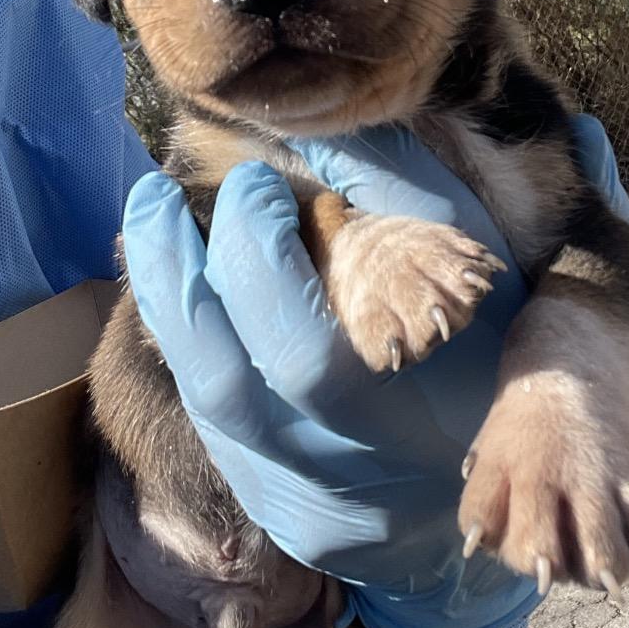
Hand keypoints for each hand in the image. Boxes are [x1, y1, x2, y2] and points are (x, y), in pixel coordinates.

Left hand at [122, 117, 628, 627]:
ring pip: (203, 403)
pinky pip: (206, 416)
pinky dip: (188, 338)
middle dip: (177, 274)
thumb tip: (303, 130)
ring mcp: (297, 489)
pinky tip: (183, 282)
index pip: (298, 344)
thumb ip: (397, 189)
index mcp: (405, 401)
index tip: (254, 181)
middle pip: (228, 384)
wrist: (472, 464)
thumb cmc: (479, 344)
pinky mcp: (269, 497)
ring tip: (149, 224)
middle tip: (154, 194)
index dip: (257, 250)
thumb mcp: (469, 261)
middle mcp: (338, 463)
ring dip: (165, 301)